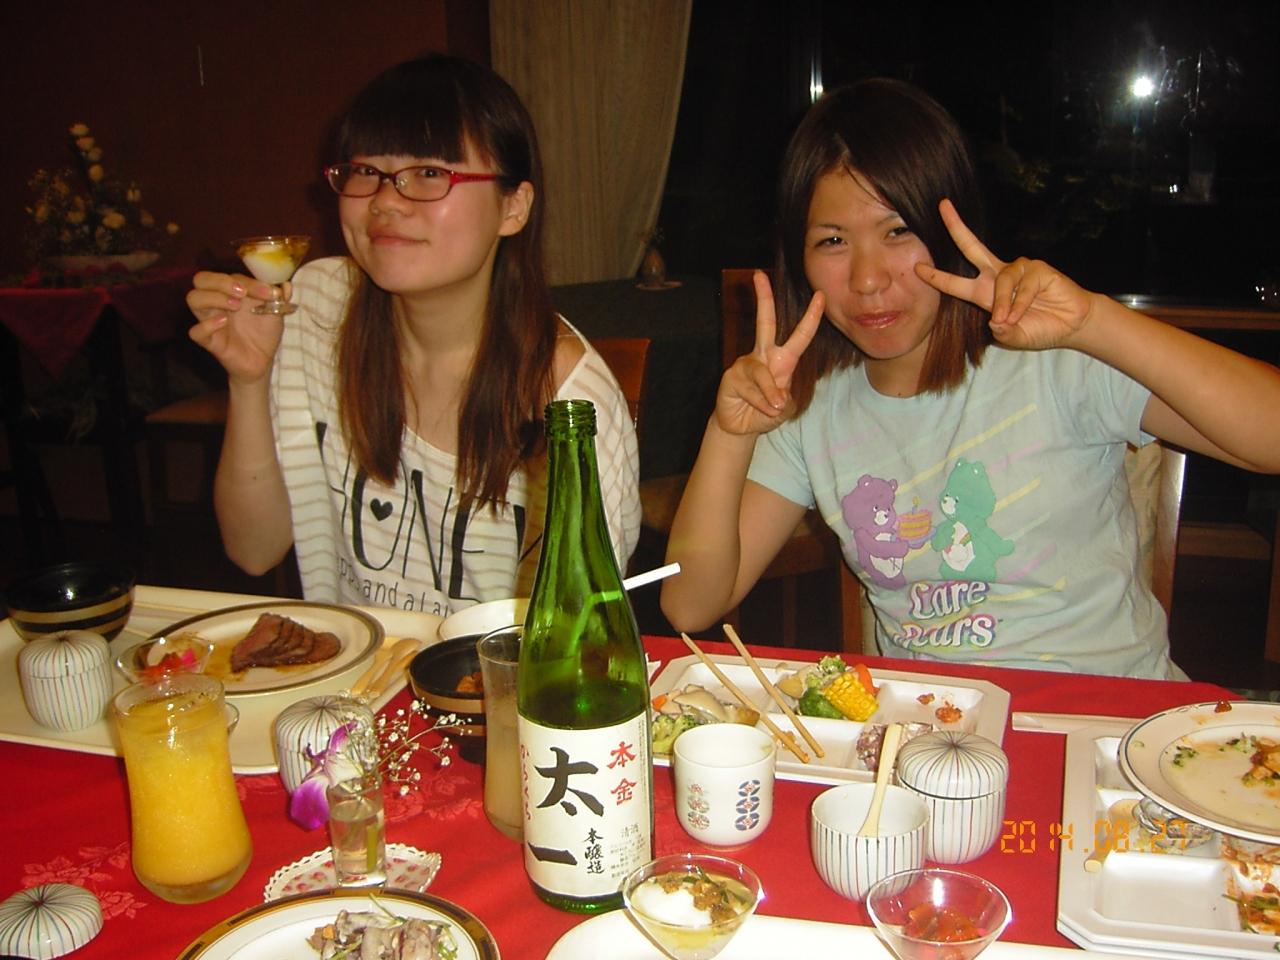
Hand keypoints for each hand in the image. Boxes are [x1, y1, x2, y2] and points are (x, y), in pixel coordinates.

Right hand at [186, 271, 289, 382]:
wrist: (264, 360)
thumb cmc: (264, 331)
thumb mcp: (276, 311)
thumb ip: (279, 297)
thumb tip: (286, 285)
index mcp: (231, 291)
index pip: (229, 276)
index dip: (249, 281)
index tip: (269, 292)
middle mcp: (217, 302)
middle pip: (201, 279)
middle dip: (220, 281)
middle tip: (242, 293)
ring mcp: (210, 320)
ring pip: (193, 299)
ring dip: (213, 298)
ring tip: (235, 306)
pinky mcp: (210, 341)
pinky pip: (195, 331)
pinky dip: (207, 325)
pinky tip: (223, 322)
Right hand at [713, 271, 823, 434]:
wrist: (741, 426)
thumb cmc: (766, 412)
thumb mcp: (785, 409)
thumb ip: (786, 400)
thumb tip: (777, 395)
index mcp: (783, 360)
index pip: (800, 335)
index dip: (811, 316)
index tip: (820, 295)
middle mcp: (764, 356)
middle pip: (764, 322)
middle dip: (763, 298)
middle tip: (758, 274)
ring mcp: (745, 364)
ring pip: (763, 373)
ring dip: (770, 395)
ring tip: (774, 409)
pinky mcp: (732, 377)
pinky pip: (751, 388)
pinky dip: (760, 402)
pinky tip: (760, 410)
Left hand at [915, 199, 1096, 350]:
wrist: (1071, 325)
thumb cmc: (1039, 328)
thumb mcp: (1013, 336)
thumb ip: (1001, 332)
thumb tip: (994, 321)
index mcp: (985, 293)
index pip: (956, 282)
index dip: (937, 276)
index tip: (917, 267)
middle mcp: (998, 276)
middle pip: (972, 246)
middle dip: (956, 226)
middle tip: (941, 206)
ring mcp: (1018, 269)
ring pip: (1001, 281)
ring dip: (1003, 303)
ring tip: (1007, 320)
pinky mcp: (1038, 269)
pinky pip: (1022, 285)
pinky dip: (1020, 303)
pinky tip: (1023, 313)